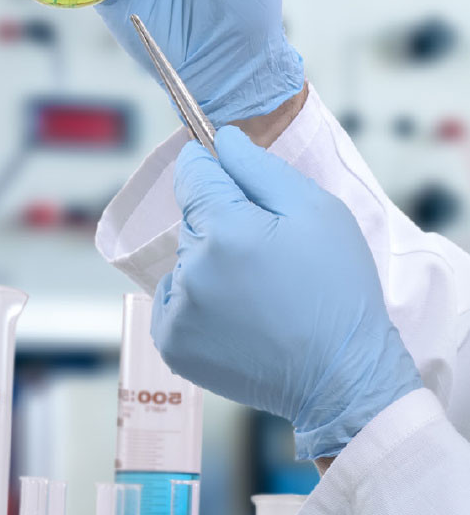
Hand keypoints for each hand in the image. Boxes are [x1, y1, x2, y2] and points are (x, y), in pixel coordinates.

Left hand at [151, 126, 421, 458]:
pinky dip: (197, 298)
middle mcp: (193, 270)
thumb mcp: (316, 210)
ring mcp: (178, 312)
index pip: (193, 173)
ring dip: (211, 263)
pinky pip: (173, 298)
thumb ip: (259, 167)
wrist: (341, 375)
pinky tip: (237, 313)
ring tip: (259, 291)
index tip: (233, 180)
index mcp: (226, 231)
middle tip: (268, 254)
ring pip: (185, 259)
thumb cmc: (336, 288)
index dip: (214, 169)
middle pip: (192, 219)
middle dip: (222, 223)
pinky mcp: (172, 344)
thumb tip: (220, 139)